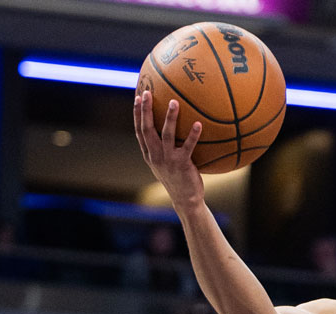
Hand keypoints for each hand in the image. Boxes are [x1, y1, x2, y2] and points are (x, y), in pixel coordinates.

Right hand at [133, 90, 204, 208]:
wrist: (185, 199)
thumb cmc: (177, 179)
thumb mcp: (165, 163)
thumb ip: (164, 147)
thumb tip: (171, 129)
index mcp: (149, 154)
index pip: (139, 131)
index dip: (136, 114)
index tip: (136, 97)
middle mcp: (155, 155)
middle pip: (147, 129)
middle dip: (145, 110)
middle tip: (146, 93)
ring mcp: (168, 160)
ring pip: (166, 135)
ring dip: (170, 118)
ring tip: (174, 102)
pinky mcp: (182, 165)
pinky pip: (188, 147)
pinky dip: (193, 135)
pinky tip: (199, 124)